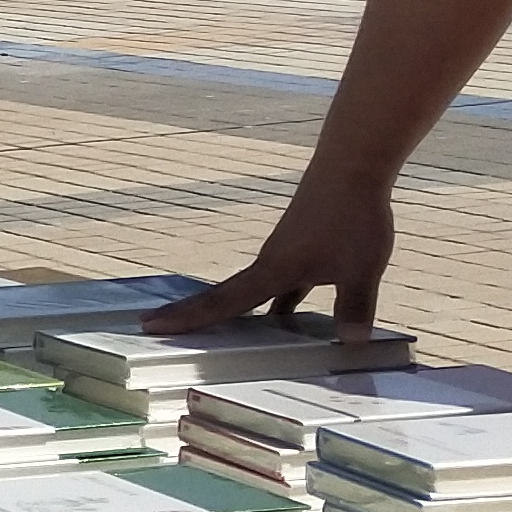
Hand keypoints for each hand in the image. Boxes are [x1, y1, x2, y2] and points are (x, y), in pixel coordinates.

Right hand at [142, 174, 394, 335]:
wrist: (350, 168)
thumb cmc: (351, 216)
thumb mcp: (360, 268)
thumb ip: (354, 305)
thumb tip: (351, 344)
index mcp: (272, 271)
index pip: (222, 302)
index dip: (187, 318)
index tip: (150, 325)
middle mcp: (268, 264)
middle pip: (222, 297)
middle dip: (189, 314)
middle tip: (151, 323)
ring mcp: (282, 255)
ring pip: (249, 292)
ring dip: (228, 311)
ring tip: (212, 333)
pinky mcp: (301, 249)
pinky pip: (281, 285)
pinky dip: (276, 304)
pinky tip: (285, 318)